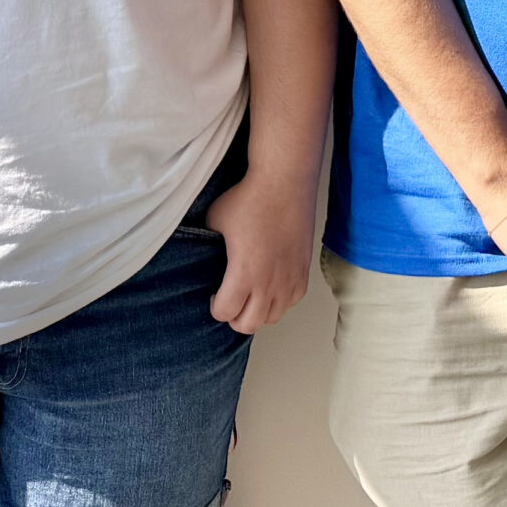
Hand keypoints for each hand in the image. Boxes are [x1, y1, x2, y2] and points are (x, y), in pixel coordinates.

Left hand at [205, 173, 317, 334]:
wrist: (284, 182)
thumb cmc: (250, 199)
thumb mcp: (214, 221)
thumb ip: (208, 245)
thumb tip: (203, 252)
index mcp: (244, 274)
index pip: (225, 313)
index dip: (215, 307)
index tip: (214, 294)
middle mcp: (269, 282)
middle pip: (249, 324)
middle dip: (235, 317)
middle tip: (230, 299)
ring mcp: (289, 278)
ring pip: (273, 316)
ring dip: (258, 311)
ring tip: (251, 295)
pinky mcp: (303, 269)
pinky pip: (292, 301)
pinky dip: (280, 301)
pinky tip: (271, 286)